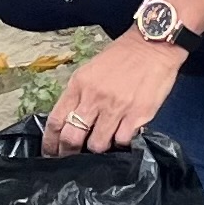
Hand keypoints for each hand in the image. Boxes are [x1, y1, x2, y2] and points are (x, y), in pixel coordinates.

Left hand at [46, 33, 186, 154]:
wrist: (153, 46)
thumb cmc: (122, 56)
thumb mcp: (91, 70)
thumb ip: (79, 95)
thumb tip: (71, 120)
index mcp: (79, 84)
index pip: (56, 120)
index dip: (50, 141)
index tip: (50, 152)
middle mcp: (94, 98)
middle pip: (72, 137)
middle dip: (68, 153)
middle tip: (71, 158)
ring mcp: (116, 108)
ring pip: (97, 145)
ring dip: (97, 149)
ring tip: (101, 146)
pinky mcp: (137, 115)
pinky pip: (121, 141)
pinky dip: (119, 144)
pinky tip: (121, 138)